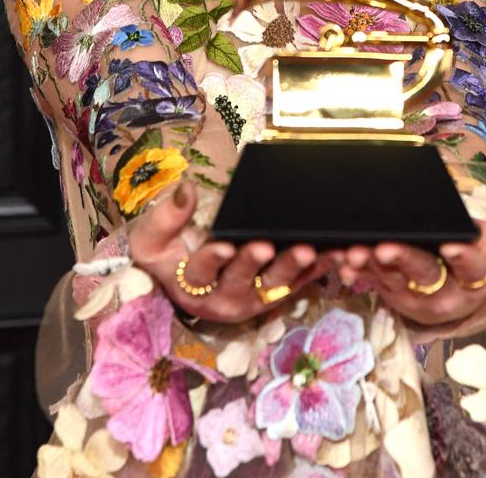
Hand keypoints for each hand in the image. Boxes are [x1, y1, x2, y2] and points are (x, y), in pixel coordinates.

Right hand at [129, 180, 341, 322]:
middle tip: (270, 246)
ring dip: (294, 268)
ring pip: (276, 284)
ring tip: (309, 249)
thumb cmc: (166, 256)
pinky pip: (301, 281)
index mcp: (193, 284)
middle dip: (257, 263)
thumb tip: (184, 188)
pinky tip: (335, 252)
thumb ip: (165, 216)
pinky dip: (319, 268)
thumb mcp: (150, 239)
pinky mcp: (278, 292)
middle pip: (243, 281)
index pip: (202, 272)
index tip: (224, 246)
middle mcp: (226, 297)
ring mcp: (255, 297)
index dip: (213, 259)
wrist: (185, 279)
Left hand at [339, 220, 485, 327]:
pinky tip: (343, 262)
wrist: (468, 285)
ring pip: (392, 281)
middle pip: (424, 276)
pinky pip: (372, 282)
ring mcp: (415, 297)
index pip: (473, 270)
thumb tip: (482, 235)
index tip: (450, 246)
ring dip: (370, 266)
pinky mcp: (393, 294)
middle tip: (384, 247)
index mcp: (475, 281)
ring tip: (355, 252)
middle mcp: (445, 295)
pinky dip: (357, 272)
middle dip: (402, 260)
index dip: (462, 257)